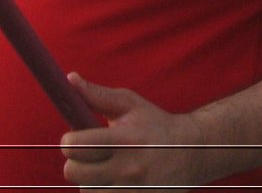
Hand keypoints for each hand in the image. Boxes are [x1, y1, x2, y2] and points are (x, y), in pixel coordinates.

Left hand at [60, 75, 199, 190]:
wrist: (192, 152)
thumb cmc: (155, 125)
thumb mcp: (131, 105)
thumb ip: (98, 95)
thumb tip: (70, 79)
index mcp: (126, 138)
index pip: (77, 145)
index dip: (70, 141)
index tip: (75, 138)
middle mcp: (129, 166)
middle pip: (74, 172)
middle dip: (76, 161)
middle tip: (89, 154)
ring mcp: (133, 189)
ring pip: (86, 189)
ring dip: (91, 179)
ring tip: (108, 168)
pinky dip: (103, 190)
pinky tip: (116, 180)